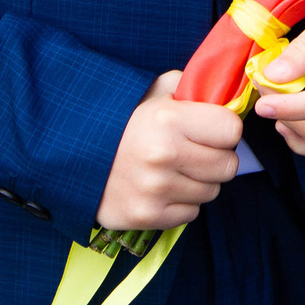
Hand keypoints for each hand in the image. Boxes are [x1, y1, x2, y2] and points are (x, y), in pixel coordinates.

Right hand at [98, 70, 243, 229]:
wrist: (73, 156)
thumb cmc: (122, 120)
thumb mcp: (154, 91)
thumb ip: (190, 87)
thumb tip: (224, 92)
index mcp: (169, 119)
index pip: (232, 130)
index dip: (224, 130)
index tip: (210, 130)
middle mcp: (164, 155)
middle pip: (228, 166)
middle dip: (217, 157)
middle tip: (196, 152)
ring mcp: (155, 189)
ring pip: (211, 192)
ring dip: (199, 182)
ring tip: (175, 169)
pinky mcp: (146, 216)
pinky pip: (190, 213)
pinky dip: (182, 203)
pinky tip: (162, 188)